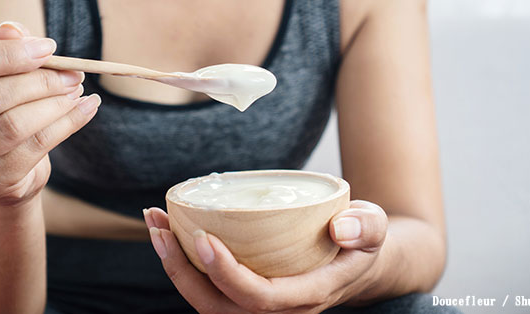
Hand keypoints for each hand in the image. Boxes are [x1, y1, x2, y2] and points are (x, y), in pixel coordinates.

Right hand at [0, 22, 100, 205]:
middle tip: (73, 73)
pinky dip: (68, 124)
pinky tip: (86, 109)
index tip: (49, 48)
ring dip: (55, 104)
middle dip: (41, 81)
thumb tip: (12, 30)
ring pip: (14, 125)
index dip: (8, 54)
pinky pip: (35, 148)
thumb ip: (0, 48)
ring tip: (77, 90)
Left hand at [144, 200, 387, 312]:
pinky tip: (168, 229)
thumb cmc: (360, 240)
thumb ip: (365, 226)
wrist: (356, 260)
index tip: (203, 237)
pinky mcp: (245, 291)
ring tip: (154, 223)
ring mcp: (259, 304)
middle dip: (182, 270)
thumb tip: (340, 229)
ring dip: (173, 265)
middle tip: (160, 225)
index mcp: (308, 295)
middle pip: (218, 307)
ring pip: (206, 301)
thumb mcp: (374, 228)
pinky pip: (206, 288)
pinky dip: (182, 261)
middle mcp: (278, 309)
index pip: (259, 298)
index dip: (226, 274)